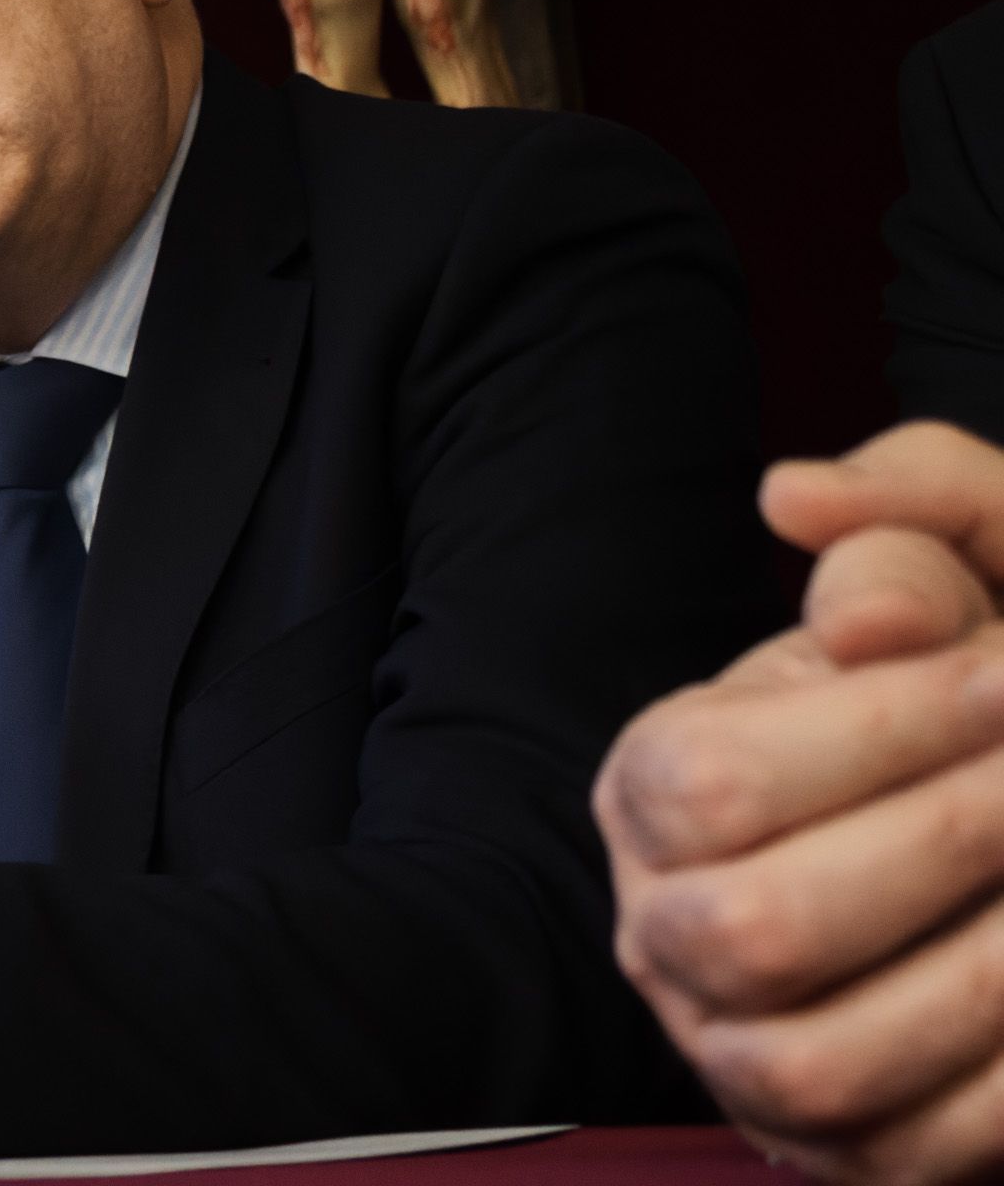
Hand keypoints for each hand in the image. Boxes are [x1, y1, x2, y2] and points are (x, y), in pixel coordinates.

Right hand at [594, 424, 1003, 1180]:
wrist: (987, 831)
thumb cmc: (959, 705)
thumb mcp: (943, 584)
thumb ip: (902, 522)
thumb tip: (803, 500)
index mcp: (650, 790)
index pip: (717, 779)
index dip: (876, 733)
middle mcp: (666, 934)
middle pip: (753, 928)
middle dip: (936, 849)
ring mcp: (746, 1061)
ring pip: (819, 1063)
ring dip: (978, 975)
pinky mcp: (850, 1155)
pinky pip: (915, 1151)